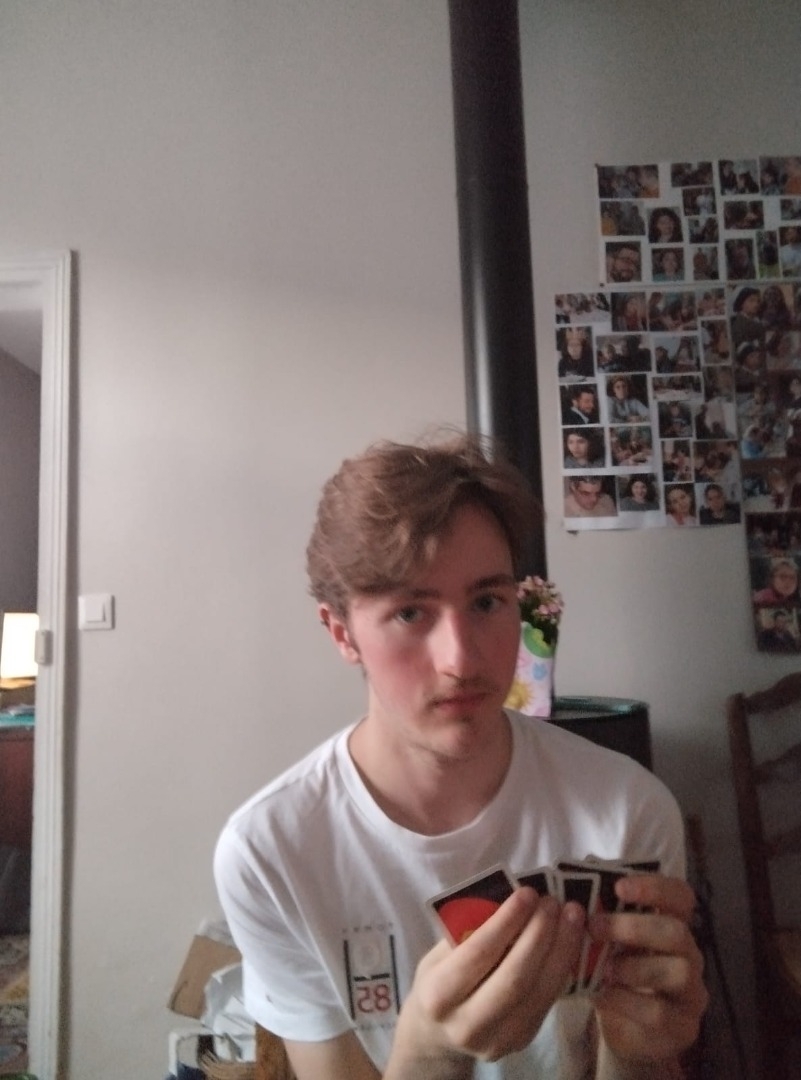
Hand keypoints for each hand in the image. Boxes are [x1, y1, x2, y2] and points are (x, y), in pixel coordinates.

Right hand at [388, 888, 584, 1074]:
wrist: (438, 1035)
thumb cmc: (438, 980)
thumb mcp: (439, 954)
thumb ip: (469, 932)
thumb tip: (510, 899)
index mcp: (438, 996)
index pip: (479, 954)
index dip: (506, 922)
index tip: (527, 893)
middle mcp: (468, 1025)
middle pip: (515, 978)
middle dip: (539, 935)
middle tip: (552, 901)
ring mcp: (499, 1040)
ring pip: (539, 992)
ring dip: (561, 949)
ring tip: (572, 916)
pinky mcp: (523, 1041)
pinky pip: (548, 1000)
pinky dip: (563, 967)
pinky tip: (570, 940)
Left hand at [589, 875, 707, 1071]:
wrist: (628, 1030)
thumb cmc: (618, 972)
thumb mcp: (611, 942)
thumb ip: (602, 917)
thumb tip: (572, 891)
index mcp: (673, 924)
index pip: (681, 896)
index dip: (655, 887)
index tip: (619, 887)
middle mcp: (690, 954)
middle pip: (677, 932)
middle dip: (634, 927)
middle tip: (595, 927)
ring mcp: (691, 992)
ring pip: (678, 971)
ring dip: (633, 967)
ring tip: (604, 969)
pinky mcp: (682, 1026)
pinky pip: (659, 1011)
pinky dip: (626, 1001)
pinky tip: (603, 996)